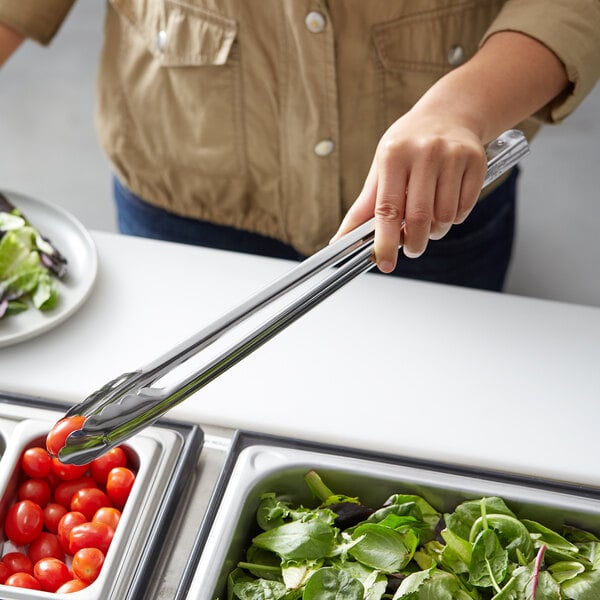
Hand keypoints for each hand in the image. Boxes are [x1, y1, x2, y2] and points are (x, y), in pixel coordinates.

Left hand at [332, 109, 486, 272]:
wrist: (449, 113)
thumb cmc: (408, 146)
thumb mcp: (381, 169)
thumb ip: (363, 207)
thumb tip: (341, 240)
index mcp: (394, 155)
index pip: (387, 208)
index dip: (385, 241)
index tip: (384, 263)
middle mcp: (424, 152)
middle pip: (419, 217)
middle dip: (413, 243)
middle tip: (410, 249)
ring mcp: (453, 156)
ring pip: (445, 217)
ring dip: (435, 231)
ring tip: (429, 221)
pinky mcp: (476, 162)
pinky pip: (464, 209)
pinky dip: (454, 218)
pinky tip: (446, 204)